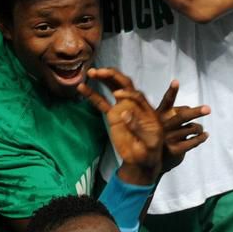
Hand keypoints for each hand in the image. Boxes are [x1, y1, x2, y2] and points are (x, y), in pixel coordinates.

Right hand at [79, 67, 164, 184]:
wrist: (141, 160)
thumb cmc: (150, 150)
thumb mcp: (150, 141)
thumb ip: (138, 127)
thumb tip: (124, 113)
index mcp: (146, 107)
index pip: (136, 94)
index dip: (127, 92)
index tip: (117, 95)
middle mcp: (134, 103)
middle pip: (124, 84)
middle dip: (113, 76)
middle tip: (100, 71)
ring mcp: (122, 107)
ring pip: (113, 88)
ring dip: (103, 78)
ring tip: (91, 72)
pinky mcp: (112, 115)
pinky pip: (101, 102)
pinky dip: (92, 94)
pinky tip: (82, 87)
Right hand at [155, 80, 209, 172]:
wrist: (150, 160)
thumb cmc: (158, 135)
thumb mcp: (159, 122)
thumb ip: (172, 113)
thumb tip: (189, 108)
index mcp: (158, 116)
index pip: (166, 101)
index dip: (172, 91)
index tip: (176, 81)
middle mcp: (163, 126)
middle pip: (182, 116)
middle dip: (196, 112)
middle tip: (208, 109)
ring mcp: (169, 139)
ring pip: (192, 128)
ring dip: (199, 127)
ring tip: (200, 128)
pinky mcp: (175, 150)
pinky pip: (193, 141)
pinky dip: (201, 137)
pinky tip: (205, 135)